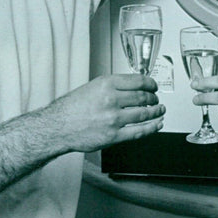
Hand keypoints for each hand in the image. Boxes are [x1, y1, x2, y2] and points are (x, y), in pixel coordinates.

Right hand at [48, 74, 164, 151]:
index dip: (151, 84)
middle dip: (154, 98)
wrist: (58, 126)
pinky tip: (157, 124)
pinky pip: (139, 132)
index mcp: (107, 84)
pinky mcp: (113, 135)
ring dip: (156, 112)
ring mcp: (113, 118)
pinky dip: (152, 128)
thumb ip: (113, 86)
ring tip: (159, 110)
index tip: (154, 86)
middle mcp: (111, 99)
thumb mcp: (93, 86)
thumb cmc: (73, 107)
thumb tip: (134, 86)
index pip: (139, 81)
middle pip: (144, 97)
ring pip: (144, 114)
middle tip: (156, 99)